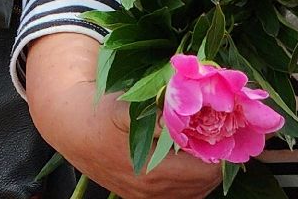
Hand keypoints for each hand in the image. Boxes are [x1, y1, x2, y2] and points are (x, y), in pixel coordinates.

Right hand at [56, 91, 219, 198]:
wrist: (73, 128)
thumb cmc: (102, 113)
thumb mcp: (128, 108)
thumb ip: (162, 117)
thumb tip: (195, 117)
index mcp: (152, 173)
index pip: (207, 169)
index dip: (220, 148)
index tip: (224, 126)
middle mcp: (151, 193)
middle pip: (205, 183)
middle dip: (216, 158)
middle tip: (220, 132)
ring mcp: (147, 198)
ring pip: (195, 192)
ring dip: (205, 171)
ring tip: (206, 144)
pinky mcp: (141, 198)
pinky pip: (180, 197)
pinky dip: (192, 182)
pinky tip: (190, 160)